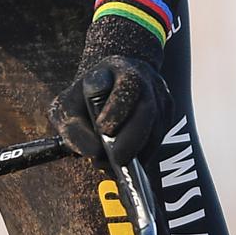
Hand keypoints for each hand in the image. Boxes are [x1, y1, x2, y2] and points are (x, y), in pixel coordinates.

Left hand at [49, 55, 169, 165]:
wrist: (110, 83)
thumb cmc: (87, 97)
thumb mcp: (68, 106)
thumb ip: (74, 128)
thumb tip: (95, 153)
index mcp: (119, 69)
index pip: (127, 85)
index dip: (117, 109)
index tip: (103, 129)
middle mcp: (145, 80)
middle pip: (147, 110)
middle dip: (131, 140)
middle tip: (116, 159)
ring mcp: (159, 97)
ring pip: (156, 129)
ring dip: (137, 152)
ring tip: (115, 165)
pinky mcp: (167, 115)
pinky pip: (159, 139)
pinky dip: (143, 153)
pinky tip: (127, 159)